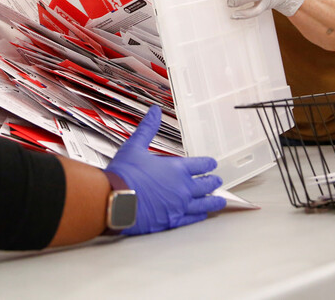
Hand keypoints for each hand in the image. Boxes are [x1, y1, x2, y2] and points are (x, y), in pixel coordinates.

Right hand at [105, 107, 225, 234]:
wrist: (115, 200)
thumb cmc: (124, 175)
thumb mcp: (135, 146)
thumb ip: (148, 128)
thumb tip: (155, 112)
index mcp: (176, 169)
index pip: (200, 165)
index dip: (208, 163)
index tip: (212, 164)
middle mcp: (182, 188)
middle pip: (206, 185)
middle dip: (213, 182)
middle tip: (217, 181)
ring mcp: (179, 206)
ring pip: (204, 204)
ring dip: (213, 201)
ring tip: (219, 200)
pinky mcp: (172, 221)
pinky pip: (192, 219)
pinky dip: (200, 216)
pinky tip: (202, 215)